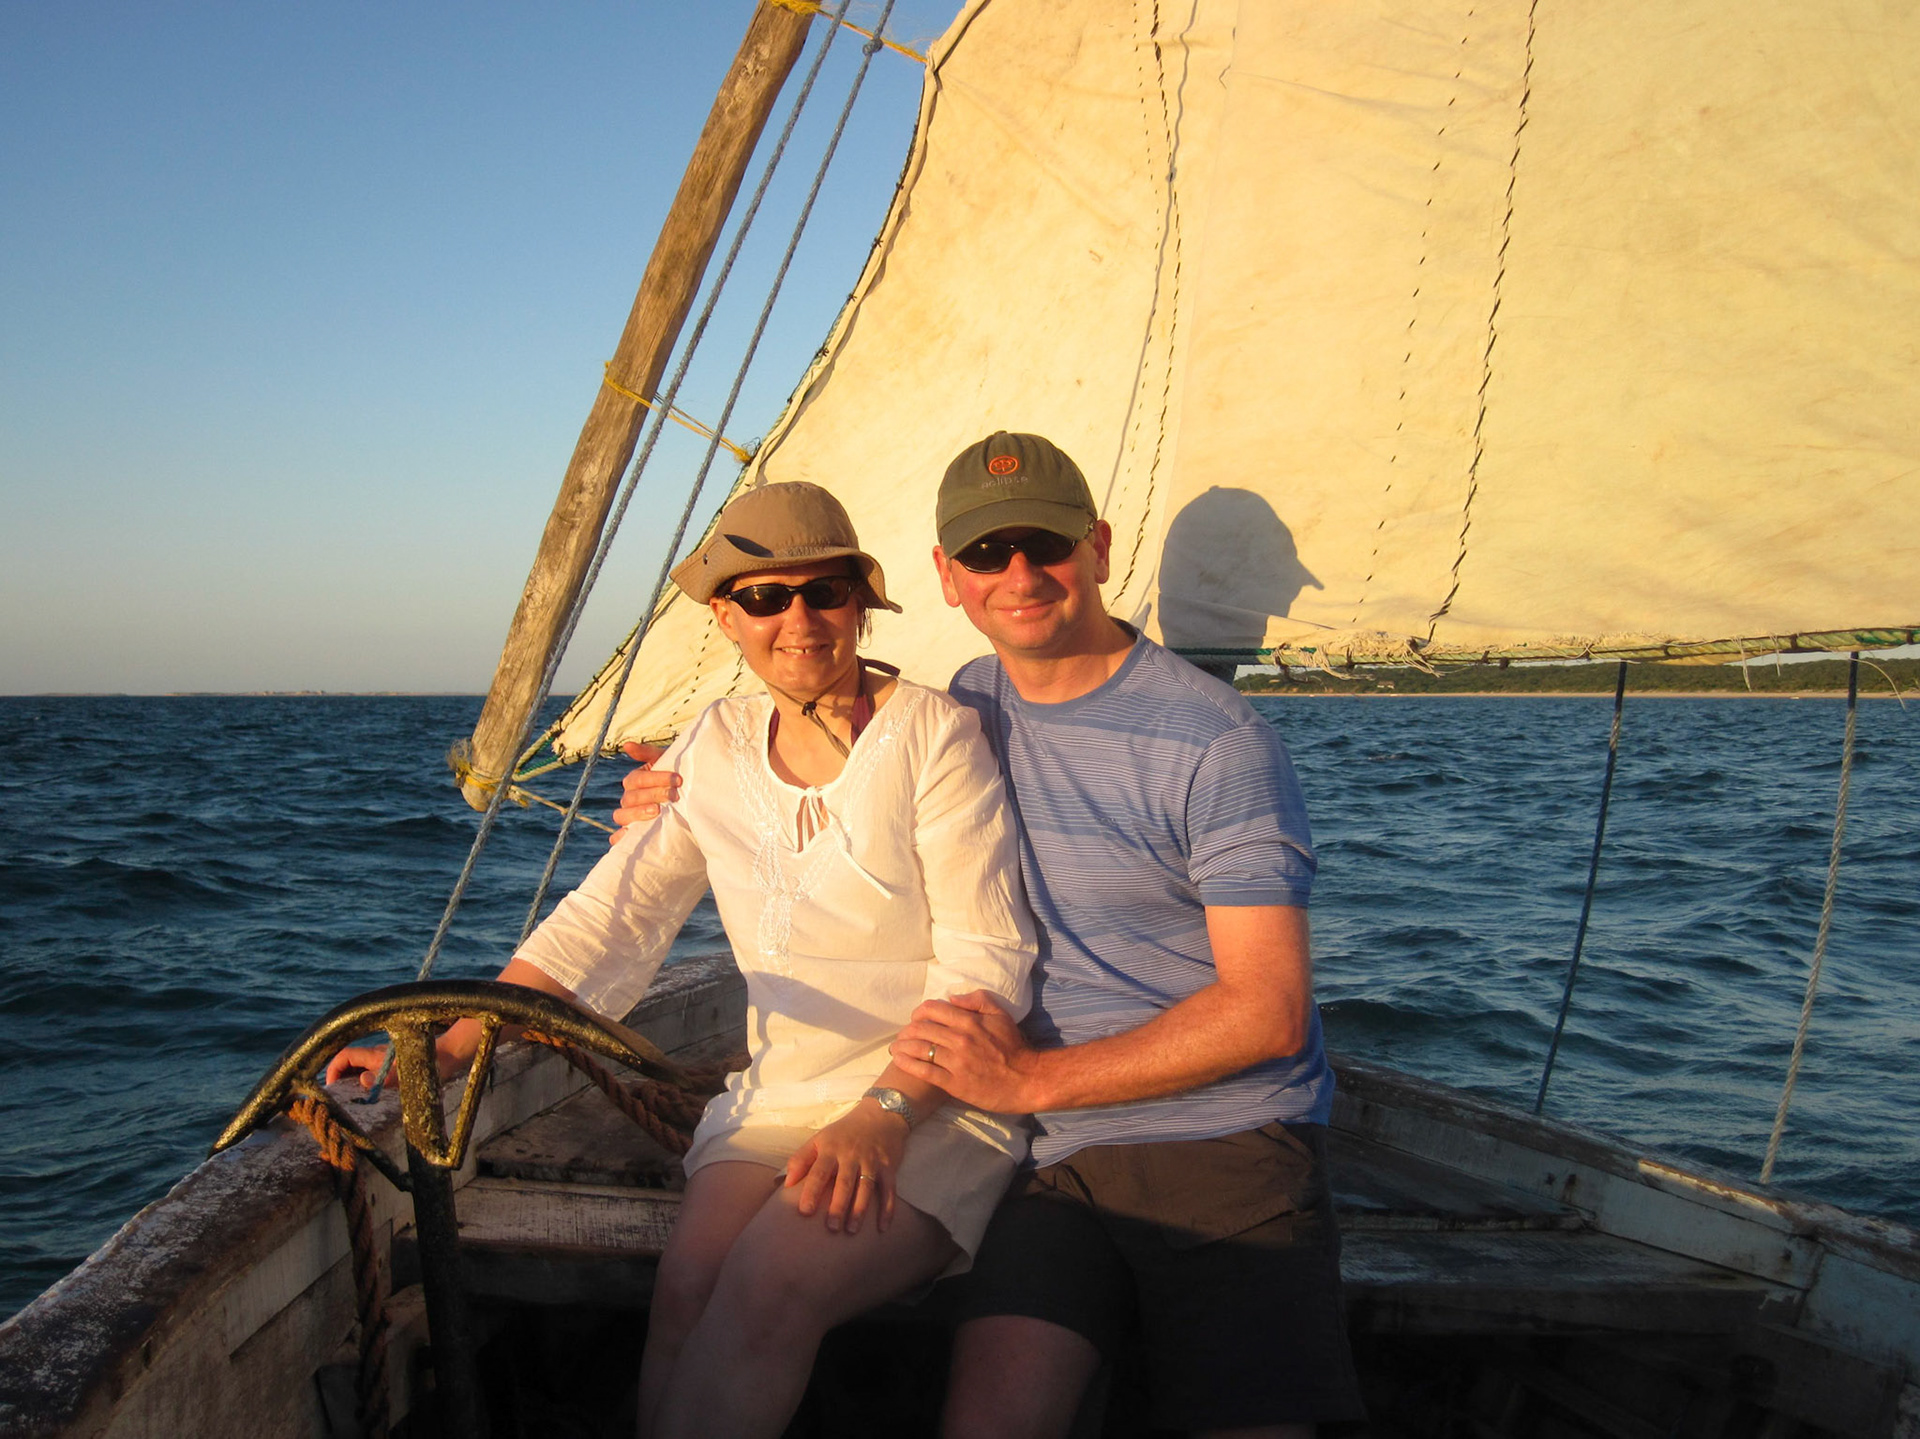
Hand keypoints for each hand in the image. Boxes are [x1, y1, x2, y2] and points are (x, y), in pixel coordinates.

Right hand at [324, 1034, 468, 1087]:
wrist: (451, 1054)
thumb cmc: (431, 1065)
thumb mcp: (409, 1076)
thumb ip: (386, 1079)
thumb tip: (363, 1081)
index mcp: (376, 1055)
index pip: (343, 1056)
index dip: (332, 1070)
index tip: (330, 1088)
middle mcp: (377, 1055)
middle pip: (348, 1062)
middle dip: (338, 1078)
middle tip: (337, 1099)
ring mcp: (385, 1059)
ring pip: (359, 1067)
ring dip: (351, 1081)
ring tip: (351, 1101)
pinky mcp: (394, 1064)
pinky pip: (371, 1071)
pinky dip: (364, 1082)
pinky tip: (371, 1097)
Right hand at [611, 741, 681, 839]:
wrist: (693, 803)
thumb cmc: (678, 780)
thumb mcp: (667, 763)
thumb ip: (648, 754)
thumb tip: (626, 745)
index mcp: (635, 781)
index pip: (636, 780)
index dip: (655, 779)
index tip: (677, 780)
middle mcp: (629, 799)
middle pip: (630, 798)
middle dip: (653, 795)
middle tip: (674, 795)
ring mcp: (629, 817)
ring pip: (621, 816)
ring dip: (638, 813)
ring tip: (657, 811)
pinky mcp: (633, 834)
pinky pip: (618, 838)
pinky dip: (620, 837)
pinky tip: (629, 835)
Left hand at [784, 1100, 909, 1233]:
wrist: (881, 1114)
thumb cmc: (845, 1132)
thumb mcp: (820, 1138)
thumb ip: (801, 1159)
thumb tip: (786, 1183)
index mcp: (832, 1149)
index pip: (819, 1172)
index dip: (811, 1191)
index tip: (804, 1211)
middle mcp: (852, 1156)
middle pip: (844, 1183)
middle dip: (837, 1206)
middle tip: (831, 1227)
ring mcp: (872, 1162)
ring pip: (866, 1188)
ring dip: (859, 1210)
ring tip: (851, 1229)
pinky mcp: (889, 1167)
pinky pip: (889, 1190)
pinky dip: (888, 1209)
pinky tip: (882, 1227)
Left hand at [890, 990, 1041, 1113]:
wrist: (1027, 1080)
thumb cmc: (1014, 1047)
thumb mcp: (1001, 1015)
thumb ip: (978, 1000)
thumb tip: (952, 998)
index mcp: (970, 1021)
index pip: (933, 1009)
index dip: (919, 1012)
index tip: (917, 1018)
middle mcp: (960, 1039)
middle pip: (921, 1029)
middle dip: (907, 1030)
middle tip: (904, 1034)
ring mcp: (956, 1062)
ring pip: (919, 1049)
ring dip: (902, 1046)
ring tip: (896, 1047)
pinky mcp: (954, 1083)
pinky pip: (924, 1071)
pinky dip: (908, 1064)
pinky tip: (899, 1060)